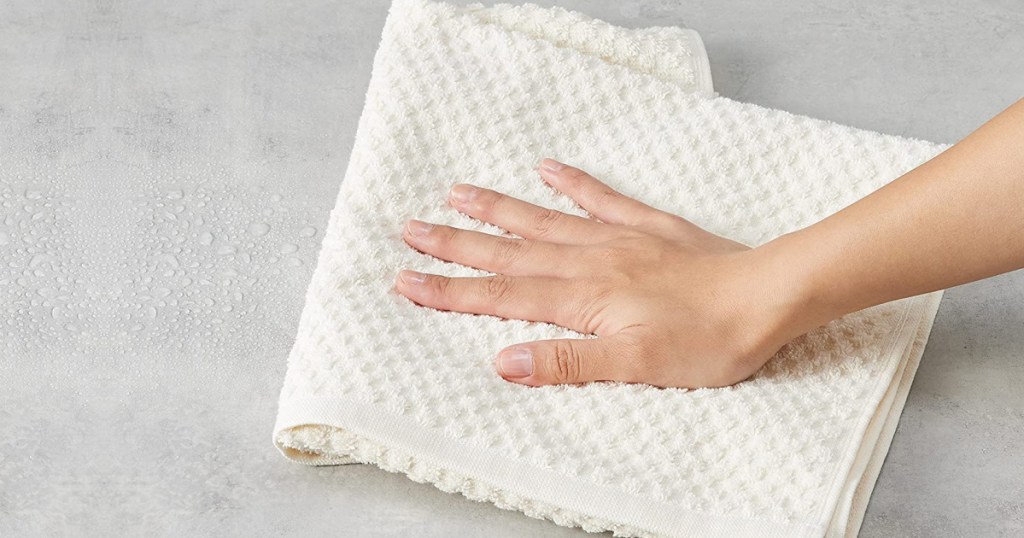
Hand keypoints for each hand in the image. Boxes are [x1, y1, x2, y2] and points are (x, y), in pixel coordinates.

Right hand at [394, 159, 806, 388]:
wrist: (767, 297)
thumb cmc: (707, 340)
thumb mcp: (635, 366)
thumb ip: (568, 360)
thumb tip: (504, 361)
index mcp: (582, 297)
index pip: (501, 293)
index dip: (450, 289)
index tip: (406, 280)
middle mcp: (589, 261)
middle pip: (509, 251)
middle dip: (456, 243)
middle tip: (411, 229)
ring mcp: (617, 238)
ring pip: (543, 220)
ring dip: (497, 209)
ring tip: (458, 193)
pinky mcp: (648, 227)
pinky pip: (601, 198)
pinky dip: (572, 183)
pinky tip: (547, 168)